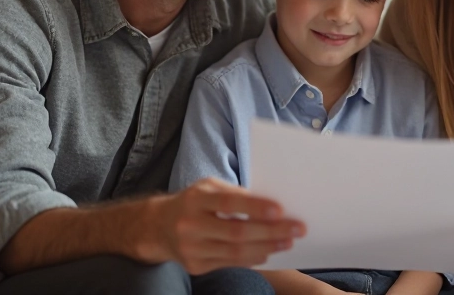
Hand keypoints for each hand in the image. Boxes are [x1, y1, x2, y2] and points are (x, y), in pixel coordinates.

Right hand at [142, 177, 305, 273]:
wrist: (157, 227)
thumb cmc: (192, 202)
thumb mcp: (208, 188)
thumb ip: (235, 193)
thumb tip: (269, 204)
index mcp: (196, 199)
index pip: (229, 203)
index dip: (255, 207)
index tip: (280, 209)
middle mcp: (191, 224)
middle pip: (237, 232)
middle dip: (271, 231)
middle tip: (296, 228)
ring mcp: (192, 248)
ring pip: (236, 252)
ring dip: (267, 247)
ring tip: (288, 241)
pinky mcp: (196, 266)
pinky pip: (230, 263)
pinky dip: (253, 258)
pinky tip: (268, 251)